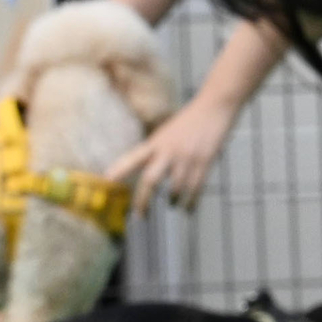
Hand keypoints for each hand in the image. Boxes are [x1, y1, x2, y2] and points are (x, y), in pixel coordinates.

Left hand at [120, 97, 237, 209]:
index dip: (119, 170)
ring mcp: (187, 158)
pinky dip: (191, 201)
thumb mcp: (167, 132)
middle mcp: (169, 151)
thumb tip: (146, 169)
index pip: (133, 158)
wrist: (214, 107)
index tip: (107, 182)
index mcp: (156, 142)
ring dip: (173, 200)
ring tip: (173, 205)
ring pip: (175, 188)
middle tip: (140, 215)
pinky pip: (196, 188)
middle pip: (151, 180)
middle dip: (143, 200)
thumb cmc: (189, 120)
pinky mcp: (205, 162)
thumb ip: (157, 149)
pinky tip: (188, 208)